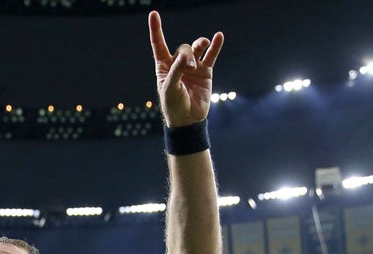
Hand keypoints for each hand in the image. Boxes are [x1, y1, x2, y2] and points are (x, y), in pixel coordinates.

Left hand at [148, 11, 223, 126]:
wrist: (188, 120)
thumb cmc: (173, 105)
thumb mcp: (170, 89)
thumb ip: (176, 72)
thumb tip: (184, 56)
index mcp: (163, 67)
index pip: (158, 44)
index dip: (156, 30)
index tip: (153, 14)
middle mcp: (178, 64)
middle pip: (182, 48)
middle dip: (186, 56)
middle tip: (188, 69)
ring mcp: (193, 67)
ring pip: (196, 48)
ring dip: (199, 46)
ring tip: (203, 46)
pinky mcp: (205, 72)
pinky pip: (211, 55)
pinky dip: (215, 46)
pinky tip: (218, 36)